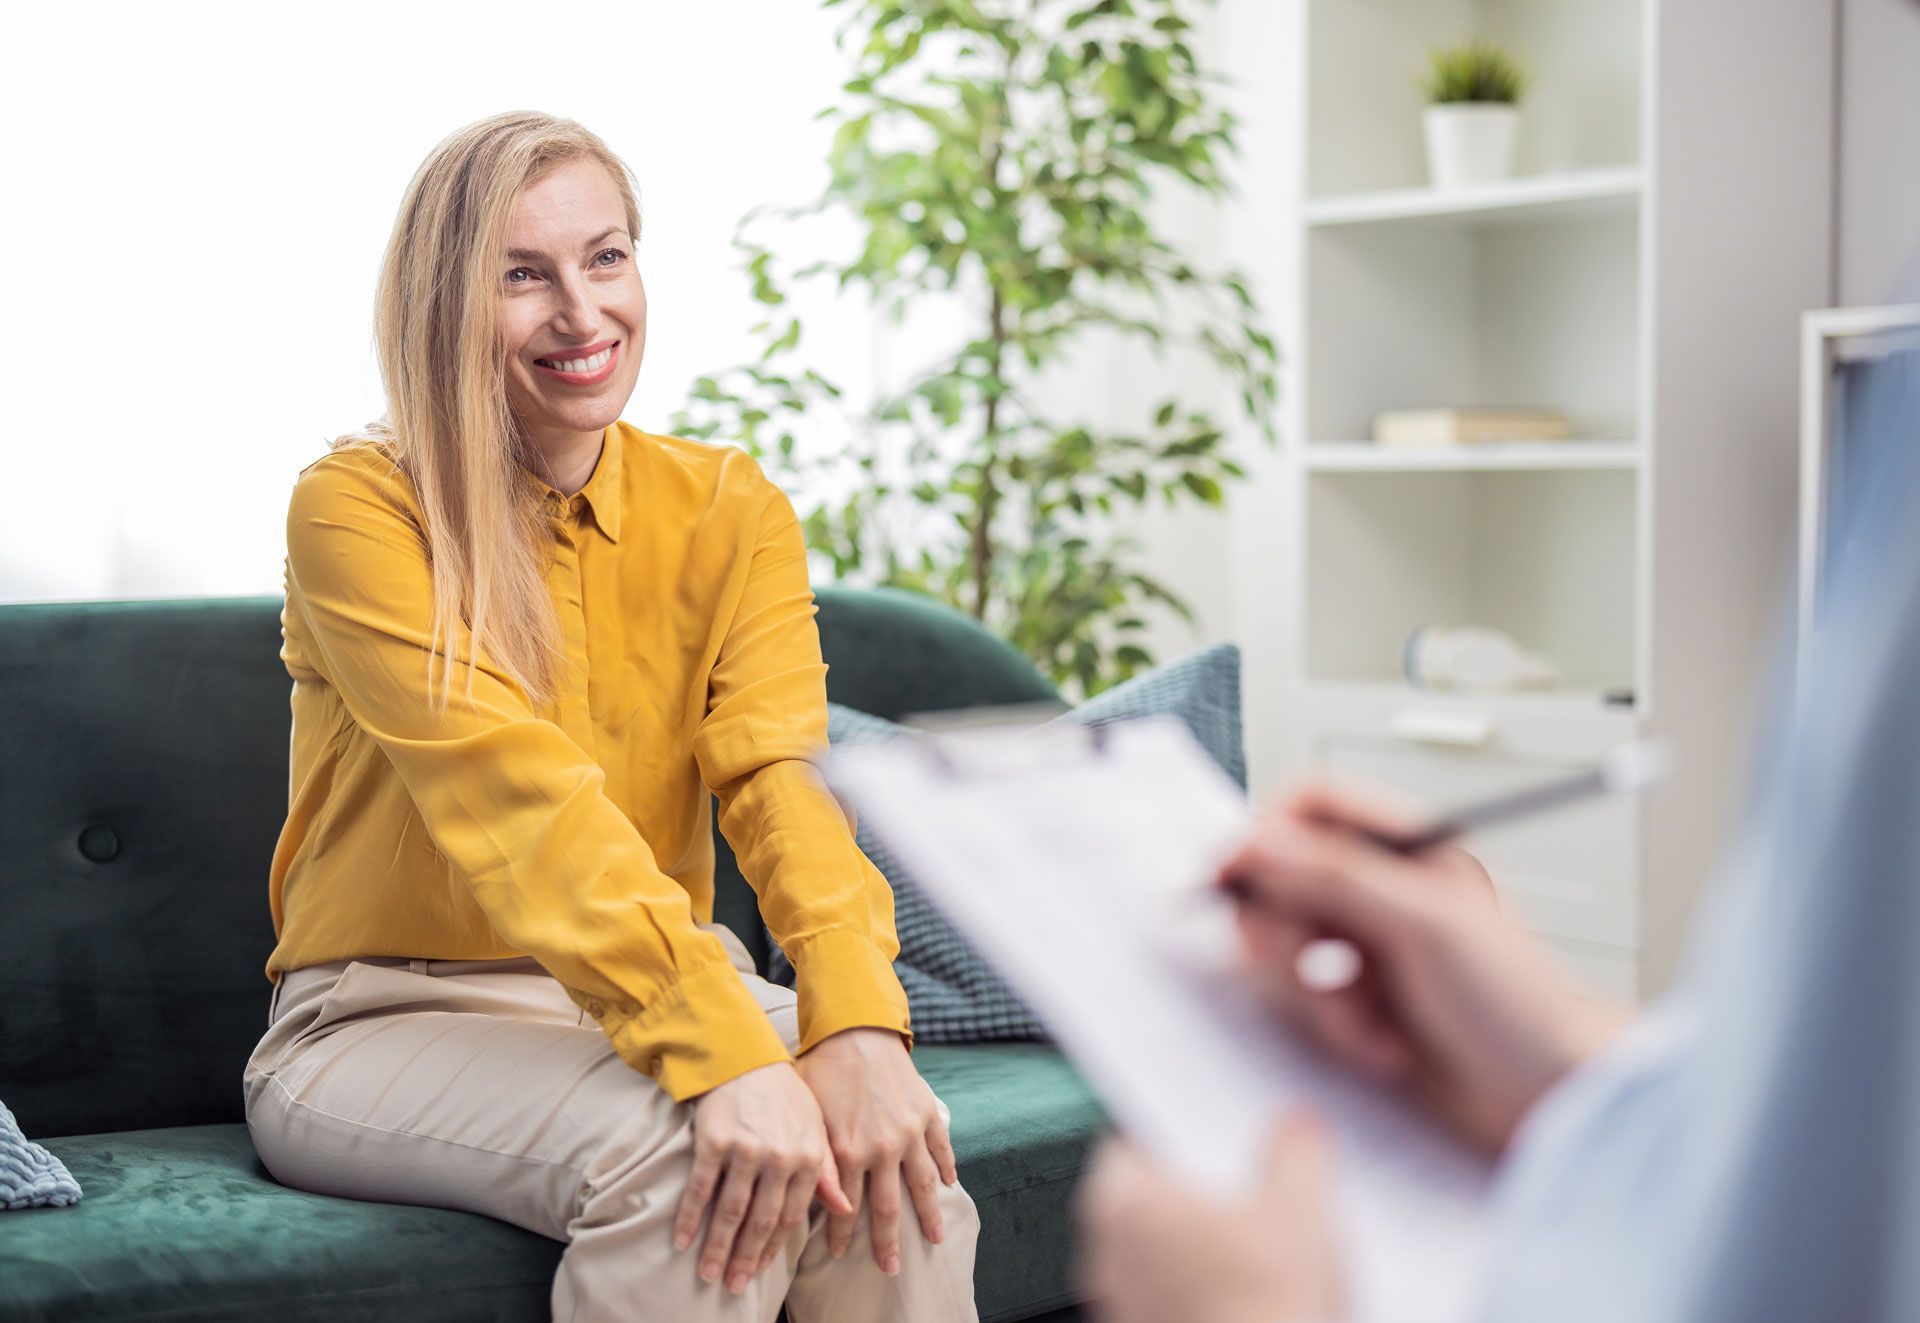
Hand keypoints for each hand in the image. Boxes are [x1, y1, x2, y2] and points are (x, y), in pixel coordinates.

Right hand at [677, 1060, 851, 1292]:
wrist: (745, 1056)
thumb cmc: (784, 1096)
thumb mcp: (816, 1130)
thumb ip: (828, 1172)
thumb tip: (844, 1211)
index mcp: (808, 1157)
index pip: (790, 1217)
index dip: (773, 1248)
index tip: (760, 1270)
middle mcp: (779, 1157)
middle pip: (761, 1221)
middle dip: (746, 1258)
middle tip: (732, 1285)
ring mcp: (746, 1150)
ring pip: (731, 1212)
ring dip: (718, 1247)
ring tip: (708, 1272)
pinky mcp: (714, 1141)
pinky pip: (700, 1189)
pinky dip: (690, 1218)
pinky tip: (682, 1241)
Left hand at [795, 1026, 958, 1273]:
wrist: (854, 1029)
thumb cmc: (822, 1069)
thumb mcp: (809, 1119)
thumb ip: (819, 1163)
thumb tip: (826, 1203)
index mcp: (848, 1152)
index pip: (846, 1208)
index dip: (842, 1235)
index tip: (839, 1254)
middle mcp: (883, 1149)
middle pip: (889, 1209)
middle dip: (888, 1243)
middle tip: (889, 1269)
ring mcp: (910, 1132)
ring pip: (923, 1185)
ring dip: (929, 1215)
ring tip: (936, 1239)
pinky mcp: (927, 1113)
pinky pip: (942, 1148)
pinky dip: (947, 1167)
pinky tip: (950, 1185)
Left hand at [1077, 1113, 1343, 1322]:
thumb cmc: (1265, 1309)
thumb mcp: (1300, 1212)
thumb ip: (1295, 1155)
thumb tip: (1297, 1130)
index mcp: (1123, 1199)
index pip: (1129, 1138)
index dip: (1173, 1128)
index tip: (1208, 1128)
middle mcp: (1106, 1251)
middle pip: (1144, 1196)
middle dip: (1191, 1190)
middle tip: (1247, 1183)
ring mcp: (1119, 1303)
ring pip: (1155, 1252)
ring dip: (1195, 1244)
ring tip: (1257, 1246)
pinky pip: (1166, 1298)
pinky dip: (1198, 1289)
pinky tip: (1249, 1293)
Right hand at [1221, 778, 1628, 1152]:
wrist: (1550, 1100)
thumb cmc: (1519, 1006)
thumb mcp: (1428, 927)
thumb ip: (1340, 876)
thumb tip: (1266, 839)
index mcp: (1405, 851)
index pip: (1312, 806)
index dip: (1265, 832)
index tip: (1230, 874)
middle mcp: (1379, 894)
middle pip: (1280, 881)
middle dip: (1285, 936)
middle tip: (1316, 972)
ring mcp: (1364, 952)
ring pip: (1283, 951)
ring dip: (1315, 997)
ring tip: (1369, 1021)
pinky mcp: (1356, 1008)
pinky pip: (1302, 1007)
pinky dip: (1334, 1032)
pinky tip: (1385, 1050)